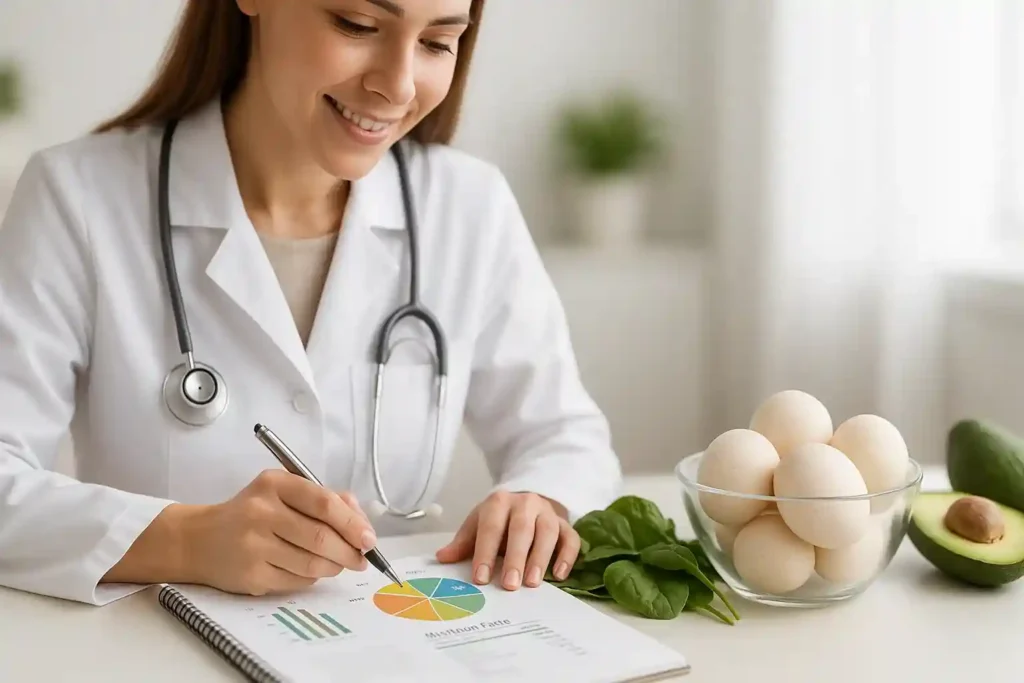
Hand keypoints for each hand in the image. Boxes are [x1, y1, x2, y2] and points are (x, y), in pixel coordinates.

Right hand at [181, 470, 376, 595]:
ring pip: (312, 564)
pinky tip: (306, 569)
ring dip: (333, 567)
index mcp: (275, 484)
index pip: (324, 503)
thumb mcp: (283, 492)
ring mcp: (254, 546)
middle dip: (349, 552)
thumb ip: (325, 499)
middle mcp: (261, 512)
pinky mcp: (251, 575)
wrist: (199, 540)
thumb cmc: (251, 513)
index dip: (353, 524)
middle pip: (321, 538)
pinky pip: (297, 581)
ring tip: (336, 563)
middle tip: (361, 559)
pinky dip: (311, 578)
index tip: (369, 539)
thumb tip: (362, 523)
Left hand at [435, 490, 579, 590]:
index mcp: (499, 502)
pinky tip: (558, 575)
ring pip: (548, 532)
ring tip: (532, 583)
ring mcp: (548, 513)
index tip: (481, 578)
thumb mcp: (479, 524)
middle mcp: (526, 503)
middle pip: (522, 528)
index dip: (485, 552)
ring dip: (540, 558)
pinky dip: (567, 556)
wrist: (528, 502)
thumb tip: (442, 558)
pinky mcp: (565, 524)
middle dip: (516, 557)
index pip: (491, 527)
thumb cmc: (500, 520)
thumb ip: (464, 543)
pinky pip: (571, 538)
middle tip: (510, 585)